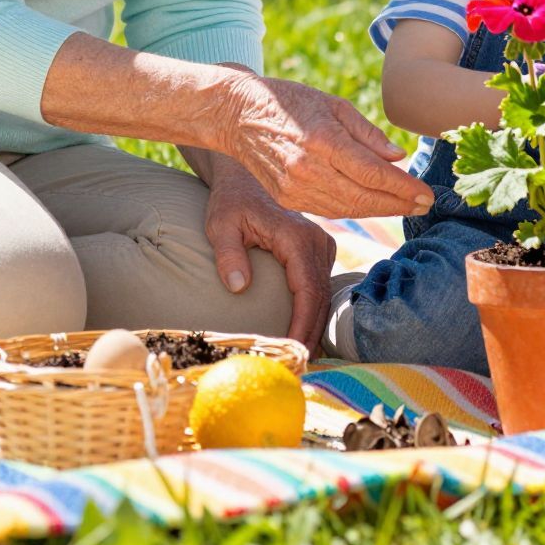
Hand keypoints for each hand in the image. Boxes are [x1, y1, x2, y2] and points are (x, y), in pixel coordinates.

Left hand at [202, 161, 338, 352]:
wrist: (244, 177)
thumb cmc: (230, 201)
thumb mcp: (221, 224)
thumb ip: (228, 254)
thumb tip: (238, 288)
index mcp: (297, 238)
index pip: (308, 292)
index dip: (303, 326)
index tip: (293, 352)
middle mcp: (317, 241)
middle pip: (321, 299)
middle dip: (310, 335)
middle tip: (295, 366)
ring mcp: (321, 244)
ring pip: (323, 294)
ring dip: (312, 326)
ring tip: (297, 357)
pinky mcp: (319, 249)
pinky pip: (319, 286)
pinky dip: (312, 311)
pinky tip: (300, 333)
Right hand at [222, 74, 432, 217]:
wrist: (237, 115)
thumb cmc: (290, 102)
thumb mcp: (333, 105)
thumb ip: (368, 134)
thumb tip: (399, 157)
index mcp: (323, 140)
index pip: (373, 174)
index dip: (405, 188)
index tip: (428, 194)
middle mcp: (308, 169)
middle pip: (364, 198)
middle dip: (399, 204)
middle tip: (426, 205)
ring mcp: (295, 188)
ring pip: (348, 209)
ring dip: (381, 210)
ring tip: (406, 206)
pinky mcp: (287, 199)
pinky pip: (330, 209)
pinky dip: (355, 209)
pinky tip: (374, 204)